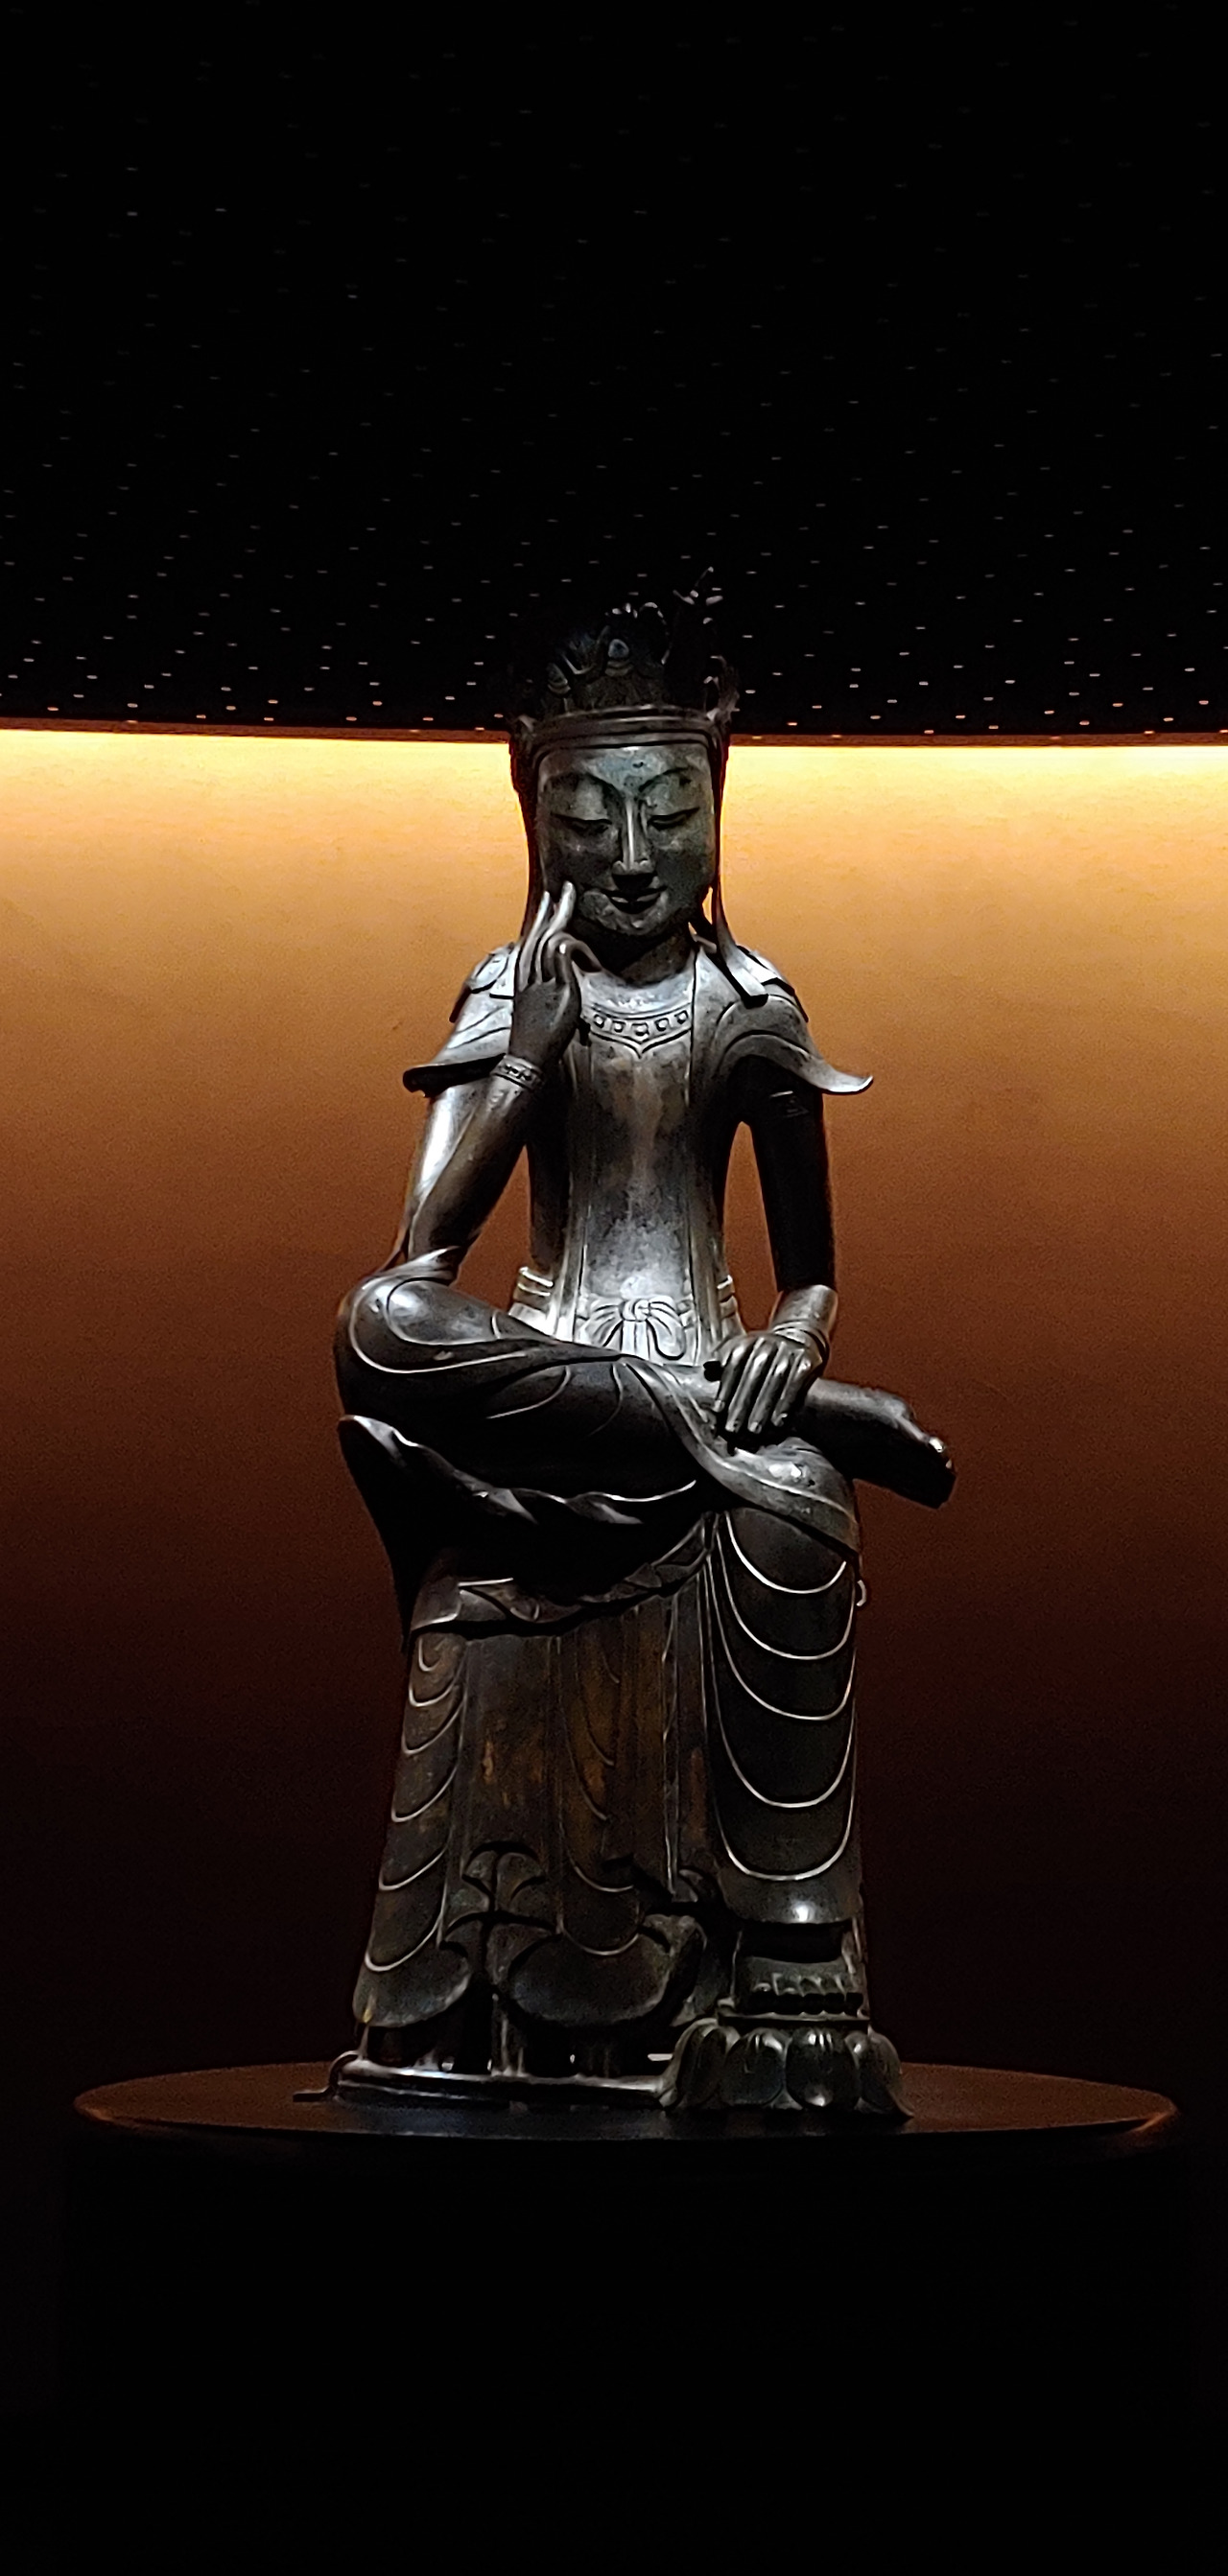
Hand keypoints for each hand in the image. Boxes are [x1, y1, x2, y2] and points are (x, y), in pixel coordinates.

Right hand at [508, 884, 597, 1070]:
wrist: (527, 1059)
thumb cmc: (535, 1042)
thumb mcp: (539, 1010)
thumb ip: (549, 992)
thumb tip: (564, 984)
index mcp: (525, 981)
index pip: (530, 942)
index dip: (539, 920)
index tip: (547, 903)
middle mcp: (531, 976)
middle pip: (538, 933)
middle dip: (552, 909)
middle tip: (563, 888)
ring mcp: (543, 980)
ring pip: (550, 937)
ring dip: (566, 920)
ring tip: (576, 907)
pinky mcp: (559, 986)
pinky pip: (565, 951)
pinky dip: (580, 951)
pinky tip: (592, 963)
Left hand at [705, 1329, 822, 1441]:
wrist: (798, 1337)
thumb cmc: (763, 1353)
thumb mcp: (742, 1351)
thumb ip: (724, 1362)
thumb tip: (706, 1369)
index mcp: (747, 1343)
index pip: (733, 1366)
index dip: (725, 1389)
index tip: (718, 1411)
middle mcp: (767, 1344)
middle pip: (752, 1376)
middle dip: (742, 1404)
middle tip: (733, 1428)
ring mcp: (788, 1352)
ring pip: (774, 1381)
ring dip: (763, 1407)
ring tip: (754, 1430)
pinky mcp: (806, 1361)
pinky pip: (796, 1383)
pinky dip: (786, 1403)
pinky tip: (778, 1422)